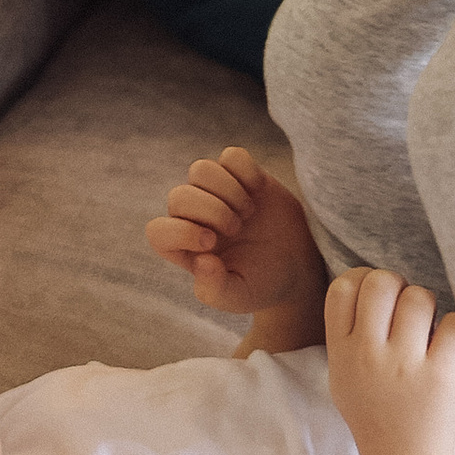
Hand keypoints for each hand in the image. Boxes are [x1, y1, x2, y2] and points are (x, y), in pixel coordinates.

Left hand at [146, 148, 317, 315]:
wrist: (296, 267)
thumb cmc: (260, 285)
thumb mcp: (238, 297)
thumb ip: (215, 289)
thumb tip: (201, 260)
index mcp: (184, 248)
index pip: (157, 231)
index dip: (180, 231)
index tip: (212, 243)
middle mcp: (194, 217)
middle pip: (179, 195)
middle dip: (210, 210)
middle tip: (236, 229)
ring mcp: (217, 193)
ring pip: (200, 169)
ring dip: (226, 189)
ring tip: (247, 211)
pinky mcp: (241, 176)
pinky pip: (231, 156)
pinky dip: (246, 171)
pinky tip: (259, 191)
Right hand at [324, 269, 454, 454]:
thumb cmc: (375, 415)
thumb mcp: (342, 377)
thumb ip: (347, 334)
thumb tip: (364, 281)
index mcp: (341, 353)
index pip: (342, 288)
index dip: (363, 278)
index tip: (378, 295)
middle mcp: (368, 355)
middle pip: (381, 282)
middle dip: (399, 285)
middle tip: (407, 309)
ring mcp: (405, 366)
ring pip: (419, 298)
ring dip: (428, 306)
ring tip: (429, 329)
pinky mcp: (441, 376)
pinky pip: (454, 324)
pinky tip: (449, 344)